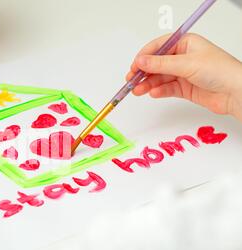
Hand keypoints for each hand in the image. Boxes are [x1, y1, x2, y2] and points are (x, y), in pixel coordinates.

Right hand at [127, 33, 241, 121]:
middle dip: (143, 73)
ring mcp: (184, 73)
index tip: (134, 66)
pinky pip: (166, 88)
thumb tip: (141, 61)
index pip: (159, 47)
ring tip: (137, 90)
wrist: (236, 93)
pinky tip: (153, 93)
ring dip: (147, 84)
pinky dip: (158, 91)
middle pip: (156, 64)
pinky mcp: (185, 88)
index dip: (144, 56)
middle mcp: (183, 57)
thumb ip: (161, 64)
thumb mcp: (187, 64)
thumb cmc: (220, 71)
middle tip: (131, 80)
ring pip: (159, 78)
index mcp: (186, 43)